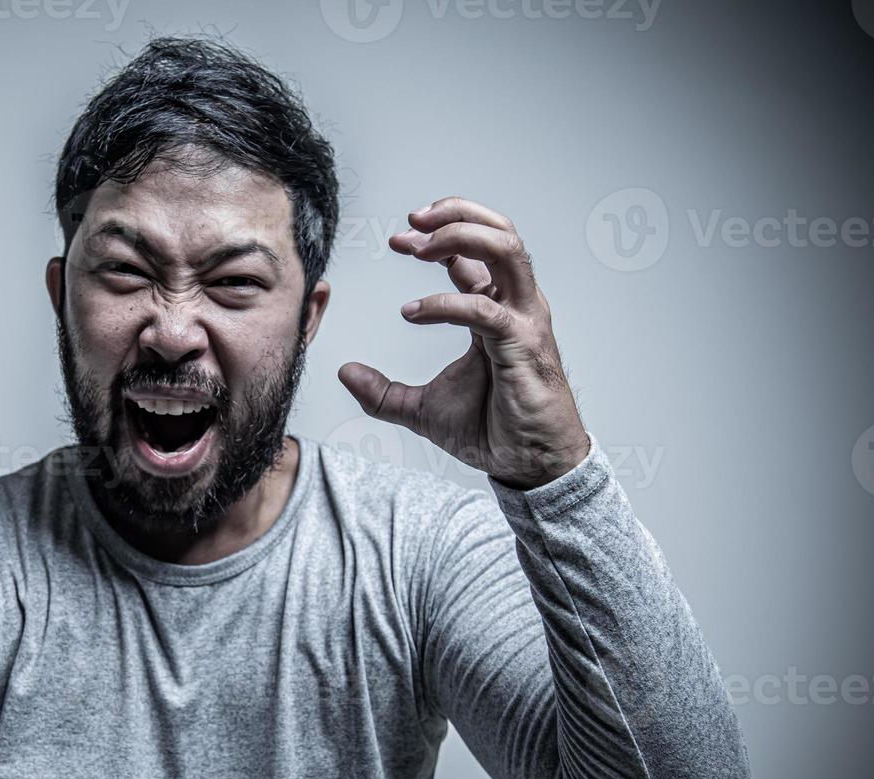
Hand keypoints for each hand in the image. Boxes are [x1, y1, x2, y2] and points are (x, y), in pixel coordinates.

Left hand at [338, 196, 588, 488]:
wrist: (529, 467)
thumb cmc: (491, 431)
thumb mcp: (421, 411)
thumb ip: (382, 392)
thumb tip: (344, 373)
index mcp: (496, 310)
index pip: (473, 254)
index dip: (435, 237)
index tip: (395, 240)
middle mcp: (516, 306)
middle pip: (499, 234)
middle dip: (455, 216)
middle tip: (410, 222)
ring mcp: (525, 321)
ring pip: (506, 251)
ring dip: (460, 237)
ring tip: (418, 246)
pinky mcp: (524, 346)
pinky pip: (485, 310)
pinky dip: (446, 304)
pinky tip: (411, 313)